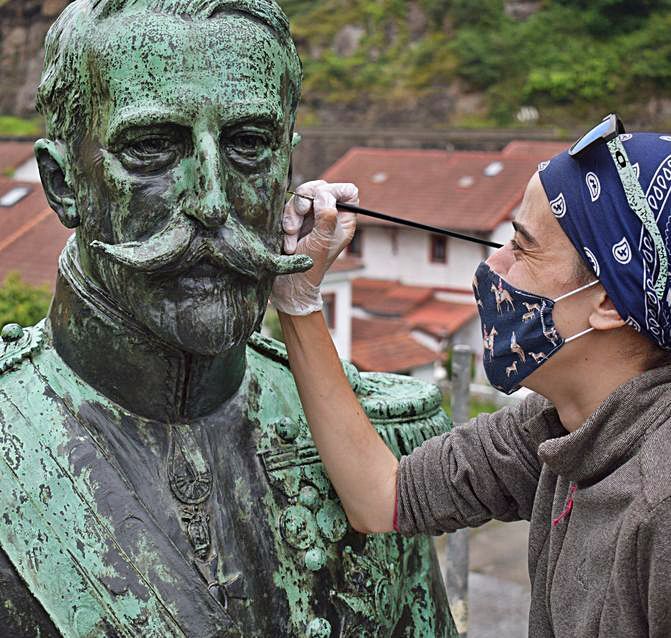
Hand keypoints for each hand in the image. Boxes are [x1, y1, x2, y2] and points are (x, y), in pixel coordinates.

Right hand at [271, 180, 357, 315]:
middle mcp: (328, 215)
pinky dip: (285, 222)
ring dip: (293, 216)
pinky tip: (287, 242)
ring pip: (301, 196)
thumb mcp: (322, 241)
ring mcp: (310, 216)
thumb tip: (323, 193)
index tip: (321, 201)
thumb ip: (326, 215)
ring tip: (291, 238)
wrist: (289, 284)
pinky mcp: (294, 220)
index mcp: (343, 220)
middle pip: (320, 188)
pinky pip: (288, 208)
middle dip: (306, 201)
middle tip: (301, 213)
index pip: (347, 192)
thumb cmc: (310, 266)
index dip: (334, 191)